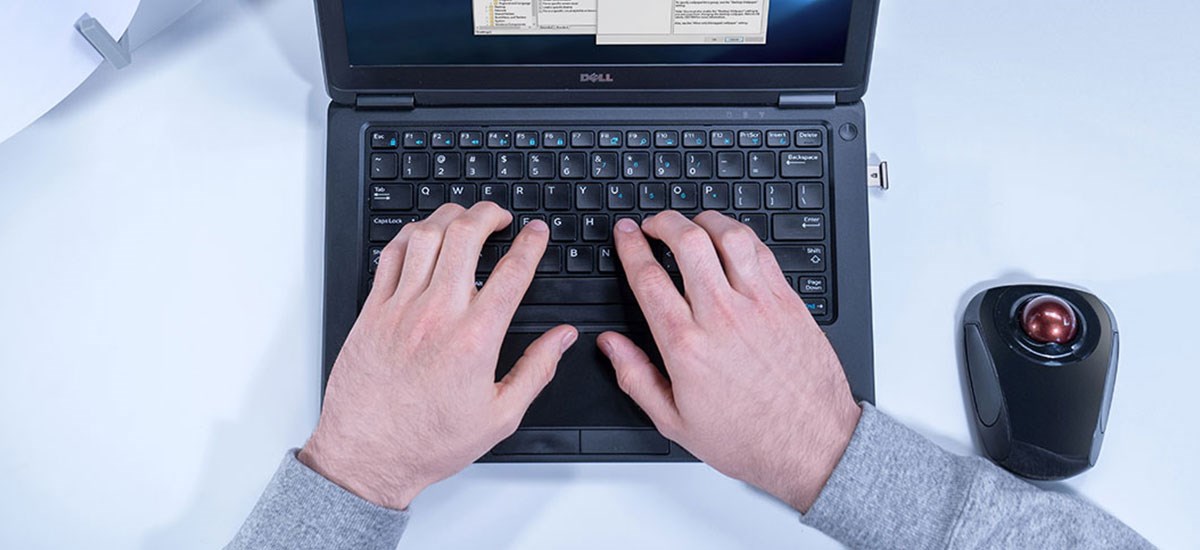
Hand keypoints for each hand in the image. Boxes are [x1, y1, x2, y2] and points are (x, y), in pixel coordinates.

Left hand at [299, 203, 576, 509]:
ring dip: (450, 216)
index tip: (538, 233)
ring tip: (464, 217)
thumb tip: (562, 338)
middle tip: (501, 215)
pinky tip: (422, 236)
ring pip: (426, 236)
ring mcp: (400, 309)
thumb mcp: (500, 416)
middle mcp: (437, 315)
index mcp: (475, 339)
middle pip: (466, 237)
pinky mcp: (372, 312)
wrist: (368, 456)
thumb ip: (537, 370)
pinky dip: (410, 235)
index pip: (512, 272)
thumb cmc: (428, 442)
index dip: (531, 243)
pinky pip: (391, 256)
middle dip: (489, 214)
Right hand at [599, 212, 860, 511]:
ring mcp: (758, 305)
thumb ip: (636, 378)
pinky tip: (732, 241)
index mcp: (686, 345)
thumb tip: (610, 346)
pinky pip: (762, 252)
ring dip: (705, 220)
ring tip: (693, 223)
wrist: (811, 445)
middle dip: (664, 221)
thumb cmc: (749, 438)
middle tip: (654, 223)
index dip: (630, 247)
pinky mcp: (788, 302)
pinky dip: (741, 236)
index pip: (648, 278)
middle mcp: (721, 317)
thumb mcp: (676, 422)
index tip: (625, 234)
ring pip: (728, 236)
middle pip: (687, 242)